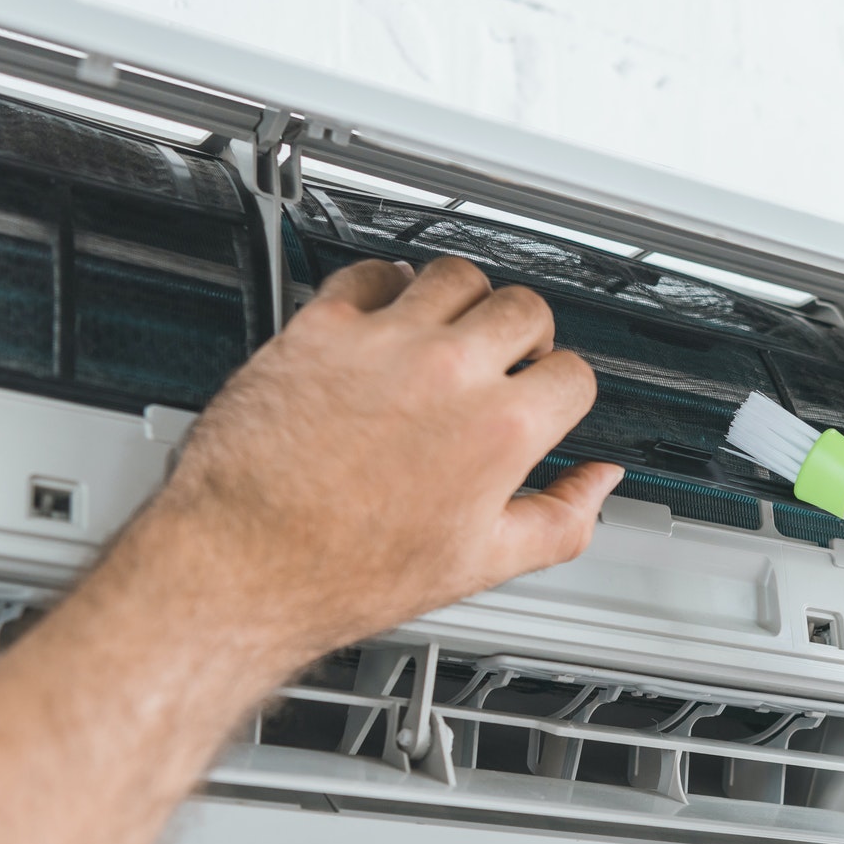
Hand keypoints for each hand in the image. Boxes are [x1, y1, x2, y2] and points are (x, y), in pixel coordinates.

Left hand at [147, 256, 621, 661]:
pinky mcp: (320, 329)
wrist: (246, 564)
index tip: (546, 399)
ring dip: (465, 299)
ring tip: (453, 329)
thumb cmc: (348, 571)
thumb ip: (560, 520)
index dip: (565, 391)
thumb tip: (597, 484)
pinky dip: (386, 283)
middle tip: (507, 361)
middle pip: (524, 309)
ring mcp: (384, 343)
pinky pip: (369, 272)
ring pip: (455, 276)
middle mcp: (448, 372)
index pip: (573, 374)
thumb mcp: (482, 565)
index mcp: (499, 429)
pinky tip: (386, 311)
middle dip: (527, 336)